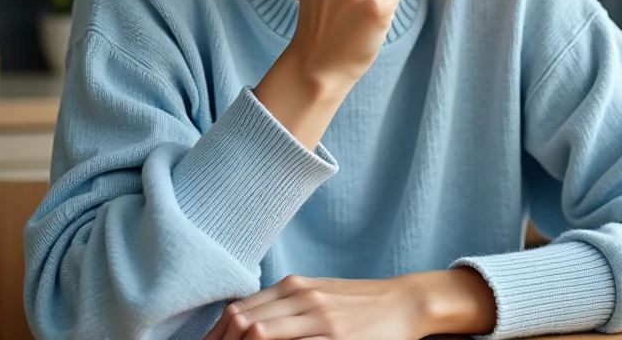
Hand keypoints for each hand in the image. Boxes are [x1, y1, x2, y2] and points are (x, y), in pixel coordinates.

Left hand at [203, 274, 423, 339]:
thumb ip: (286, 306)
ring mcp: (318, 319)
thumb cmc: (360, 302)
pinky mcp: (335, 338)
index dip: (216, 334)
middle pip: (242, 322)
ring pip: (259, 333)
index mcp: (294, 286)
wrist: (405, 302)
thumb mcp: (319, 294)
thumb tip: (249, 323)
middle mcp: (301, 297)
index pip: (239, 310)